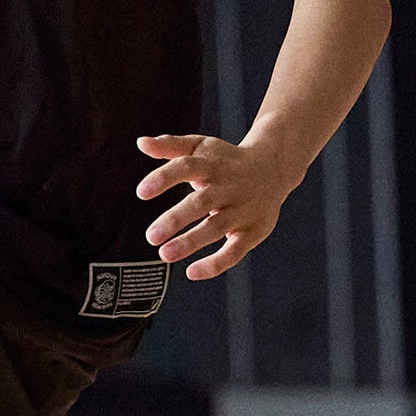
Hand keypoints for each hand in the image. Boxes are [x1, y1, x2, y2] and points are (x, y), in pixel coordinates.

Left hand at [133, 133, 297, 278]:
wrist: (273, 168)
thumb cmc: (226, 160)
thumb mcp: (201, 147)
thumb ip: (171, 146)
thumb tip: (141, 143)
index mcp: (211, 164)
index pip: (186, 167)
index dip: (164, 178)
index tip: (141, 192)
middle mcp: (227, 187)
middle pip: (201, 202)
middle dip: (176, 219)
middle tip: (151, 236)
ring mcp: (241, 210)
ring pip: (216, 227)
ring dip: (190, 242)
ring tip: (165, 254)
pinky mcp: (252, 231)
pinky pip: (235, 250)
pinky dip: (216, 264)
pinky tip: (192, 272)